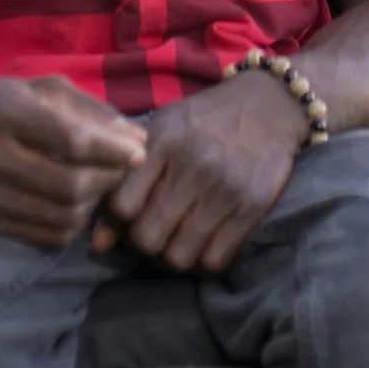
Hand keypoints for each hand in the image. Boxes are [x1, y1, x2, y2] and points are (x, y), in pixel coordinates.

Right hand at [0, 76, 147, 250]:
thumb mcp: (37, 89)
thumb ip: (87, 108)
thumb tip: (134, 137)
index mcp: (7, 114)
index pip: (70, 139)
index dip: (112, 149)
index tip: (138, 151)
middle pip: (70, 184)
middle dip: (109, 180)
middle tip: (123, 171)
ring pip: (63, 216)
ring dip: (94, 205)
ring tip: (100, 187)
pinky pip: (47, 237)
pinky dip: (74, 226)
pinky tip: (76, 206)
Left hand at [96, 71, 306, 271]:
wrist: (269, 105)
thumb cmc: (204, 121)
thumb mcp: (162, 132)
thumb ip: (126, 181)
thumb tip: (98, 243)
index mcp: (164, 141)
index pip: (121, 206)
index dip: (117, 222)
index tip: (127, 217)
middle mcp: (194, 166)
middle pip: (148, 238)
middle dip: (143, 244)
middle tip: (152, 232)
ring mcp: (225, 189)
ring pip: (180, 256)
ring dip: (172, 256)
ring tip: (177, 239)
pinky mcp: (253, 208)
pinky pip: (215, 261)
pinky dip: (203, 261)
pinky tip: (203, 243)